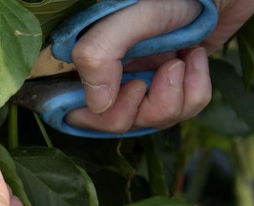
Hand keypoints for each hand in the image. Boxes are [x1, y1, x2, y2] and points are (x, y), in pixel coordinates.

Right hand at [66, 0, 253, 132]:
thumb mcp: (131, 15)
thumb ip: (99, 54)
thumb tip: (97, 105)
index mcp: (91, 59)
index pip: (76, 110)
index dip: (103, 115)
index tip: (134, 85)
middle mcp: (111, 75)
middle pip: (117, 122)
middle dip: (150, 108)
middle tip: (169, 69)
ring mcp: (142, 80)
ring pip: (151, 120)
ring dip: (177, 95)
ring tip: (185, 59)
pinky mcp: (170, 86)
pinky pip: (181, 111)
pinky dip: (196, 89)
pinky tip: (197, 58)